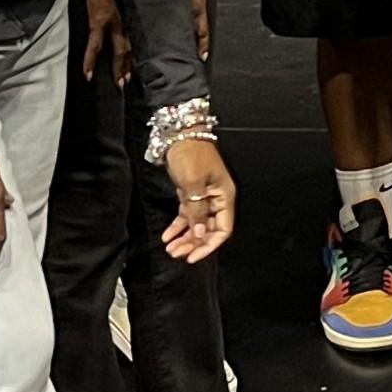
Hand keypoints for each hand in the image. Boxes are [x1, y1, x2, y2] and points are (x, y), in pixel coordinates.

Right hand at [80, 0, 132, 83]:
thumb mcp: (113, 6)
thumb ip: (115, 18)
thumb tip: (116, 30)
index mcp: (122, 21)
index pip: (129, 44)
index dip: (130, 59)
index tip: (132, 73)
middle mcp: (119, 25)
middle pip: (125, 51)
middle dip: (126, 68)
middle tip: (126, 84)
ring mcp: (109, 25)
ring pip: (116, 51)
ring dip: (117, 68)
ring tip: (118, 83)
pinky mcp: (96, 23)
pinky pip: (94, 46)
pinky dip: (90, 60)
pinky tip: (88, 74)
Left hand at [159, 137, 236, 263]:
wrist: (179, 134)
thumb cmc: (191, 155)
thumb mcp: (193, 184)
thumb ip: (197, 211)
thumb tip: (200, 234)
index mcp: (224, 196)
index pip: (223, 229)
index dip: (209, 245)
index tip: (193, 256)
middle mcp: (217, 199)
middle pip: (209, 229)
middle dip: (194, 244)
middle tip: (176, 254)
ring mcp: (204, 196)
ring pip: (197, 224)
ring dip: (185, 238)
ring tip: (170, 248)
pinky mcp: (191, 194)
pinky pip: (188, 215)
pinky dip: (178, 226)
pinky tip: (168, 235)